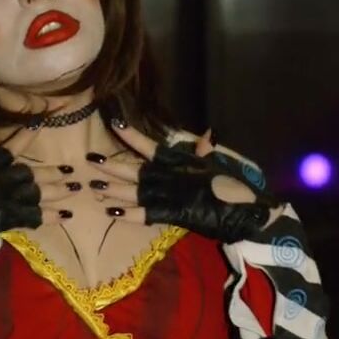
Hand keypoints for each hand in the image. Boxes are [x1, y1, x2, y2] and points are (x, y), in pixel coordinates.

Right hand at [0, 122, 77, 237]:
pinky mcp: (15, 218)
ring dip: (59, 191)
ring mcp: (15, 198)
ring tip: (75, 188)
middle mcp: (9, 177)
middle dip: (53, 172)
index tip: (39, 124)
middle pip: (34, 174)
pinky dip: (52, 217)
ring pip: (42, 193)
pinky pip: (38, 217)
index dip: (26, 134)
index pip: (13, 145)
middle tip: (70, 171)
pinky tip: (66, 217)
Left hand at [86, 121, 275, 242]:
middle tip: (90, 160)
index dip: (132, 135)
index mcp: (180, 161)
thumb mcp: (216, 165)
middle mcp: (171, 175)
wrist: (248, 208)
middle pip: (135, 170)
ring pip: (135, 191)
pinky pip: (146, 214)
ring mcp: (171, 194)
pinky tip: (110, 212)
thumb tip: (208, 134)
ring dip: (113, 190)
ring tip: (93, 187)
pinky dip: (128, 214)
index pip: (150, 146)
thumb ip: (205, 151)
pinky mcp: (174, 214)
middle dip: (112, 166)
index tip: (114, 124)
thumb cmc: (233, 185)